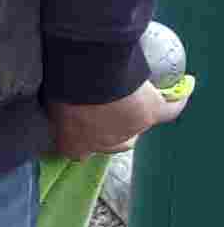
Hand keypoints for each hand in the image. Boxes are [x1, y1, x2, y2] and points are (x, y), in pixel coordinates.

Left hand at [44, 86, 182, 158]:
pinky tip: (184, 89)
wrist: (84, 73)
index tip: (81, 130)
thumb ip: (51, 103)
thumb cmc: (58, 84)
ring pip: (139, 126)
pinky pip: (170, 109)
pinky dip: (177, 100)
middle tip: (110, 114)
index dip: (84, 142)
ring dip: (138, 112)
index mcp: (74, 143)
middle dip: (113, 135)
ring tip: (139, 92)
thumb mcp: (48, 97)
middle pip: (114, 145)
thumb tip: (42, 88)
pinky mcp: (150, 113)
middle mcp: (103, 144)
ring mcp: (129, 129)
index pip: (79, 152)